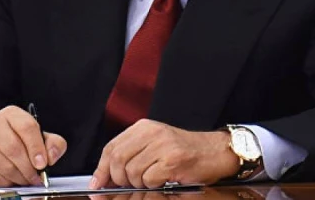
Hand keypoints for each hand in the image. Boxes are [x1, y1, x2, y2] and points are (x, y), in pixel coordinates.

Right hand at [0, 105, 67, 186]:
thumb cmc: (21, 138)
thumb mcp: (42, 135)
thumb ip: (54, 143)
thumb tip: (51, 156)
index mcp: (12, 114)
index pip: (26, 127)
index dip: (36, 147)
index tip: (42, 163)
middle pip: (12, 148)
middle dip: (28, 167)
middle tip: (37, 176)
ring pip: (3, 165)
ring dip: (19, 177)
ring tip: (28, 178)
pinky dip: (8, 181)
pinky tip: (14, 177)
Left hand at [89, 119, 239, 188]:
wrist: (216, 151)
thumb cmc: (186, 151)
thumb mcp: (156, 145)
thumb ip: (132, 155)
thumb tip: (106, 178)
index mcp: (144, 127)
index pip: (111, 147)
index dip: (101, 169)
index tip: (97, 185)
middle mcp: (152, 133)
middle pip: (118, 159)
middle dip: (118, 180)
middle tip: (127, 187)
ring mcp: (163, 145)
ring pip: (132, 172)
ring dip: (139, 184)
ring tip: (152, 181)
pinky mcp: (173, 160)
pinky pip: (149, 179)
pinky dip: (153, 186)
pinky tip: (163, 181)